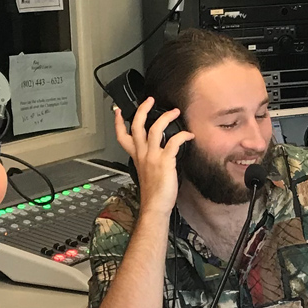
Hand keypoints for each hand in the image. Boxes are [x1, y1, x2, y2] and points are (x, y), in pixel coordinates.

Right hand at [111, 99, 193, 217]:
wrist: (155, 206)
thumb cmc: (153, 193)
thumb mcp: (146, 172)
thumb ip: (149, 159)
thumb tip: (159, 151)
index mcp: (136, 156)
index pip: (122, 136)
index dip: (118, 122)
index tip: (118, 111)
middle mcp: (142, 154)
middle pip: (137, 126)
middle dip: (143, 109)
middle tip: (150, 100)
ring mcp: (153, 156)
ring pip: (155, 128)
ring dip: (165, 117)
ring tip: (175, 112)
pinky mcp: (165, 161)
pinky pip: (174, 142)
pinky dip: (183, 135)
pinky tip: (189, 135)